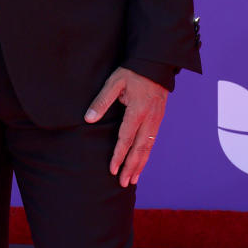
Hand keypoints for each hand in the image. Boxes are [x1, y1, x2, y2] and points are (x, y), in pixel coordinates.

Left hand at [84, 67, 168, 186]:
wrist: (155, 64)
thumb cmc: (132, 72)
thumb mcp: (114, 82)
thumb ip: (102, 100)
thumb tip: (88, 119)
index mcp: (137, 110)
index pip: (126, 138)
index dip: (119, 155)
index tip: (112, 170)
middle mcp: (149, 119)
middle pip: (140, 149)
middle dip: (131, 167)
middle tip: (124, 183)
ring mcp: (156, 120)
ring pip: (148, 148)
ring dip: (140, 165)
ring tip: (133, 180)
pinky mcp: (158, 119)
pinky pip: (152, 142)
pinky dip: (146, 155)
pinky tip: (140, 163)